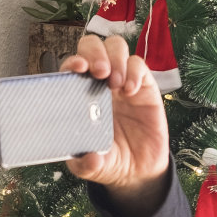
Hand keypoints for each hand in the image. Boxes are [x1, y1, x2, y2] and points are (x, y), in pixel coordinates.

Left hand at [59, 34, 170, 212]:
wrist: (138, 170)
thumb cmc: (108, 160)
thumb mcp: (92, 166)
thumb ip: (86, 163)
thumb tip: (88, 158)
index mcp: (78, 95)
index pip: (72, 66)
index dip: (73, 61)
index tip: (77, 68)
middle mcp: (98, 82)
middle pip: (92, 45)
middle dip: (95, 53)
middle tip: (100, 73)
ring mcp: (121, 80)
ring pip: (116, 47)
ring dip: (115, 59)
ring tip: (116, 84)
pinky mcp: (144, 85)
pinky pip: (138, 64)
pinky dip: (134, 72)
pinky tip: (131, 92)